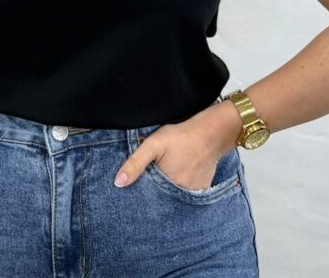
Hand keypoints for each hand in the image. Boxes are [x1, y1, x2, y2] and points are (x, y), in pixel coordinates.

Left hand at [113, 103, 237, 188]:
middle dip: (157, 189)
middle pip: (162, 197)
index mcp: (167, 186)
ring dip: (170, 187)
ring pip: (175, 195)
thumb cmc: (181, 136)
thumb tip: (118, 183)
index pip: (149, 197)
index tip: (142, 183)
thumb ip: (135, 162)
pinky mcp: (203, 190)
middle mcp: (181, 195)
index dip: (143, 191)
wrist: (210, 133)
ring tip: (172, 169)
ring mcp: (194, 194)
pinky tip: (183, 171)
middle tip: (161, 170)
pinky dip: (183, 186)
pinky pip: (188, 193)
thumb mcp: (154, 144)